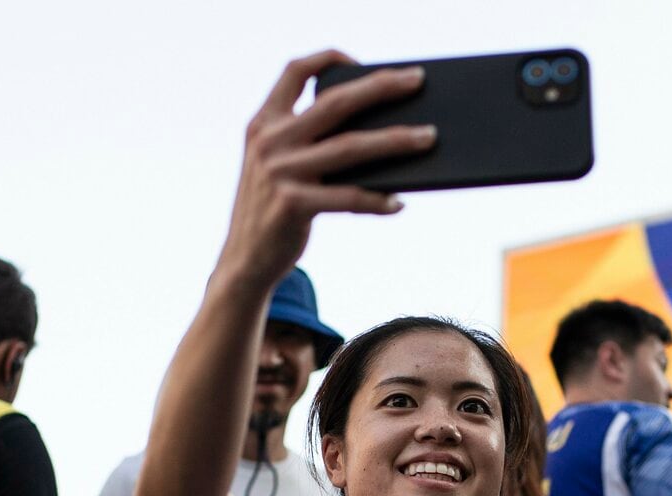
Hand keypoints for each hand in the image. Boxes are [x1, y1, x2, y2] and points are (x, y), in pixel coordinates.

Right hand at [216, 51, 436, 288]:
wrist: (244, 261)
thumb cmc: (273, 209)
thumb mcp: (277, 165)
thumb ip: (308, 141)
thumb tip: (378, 128)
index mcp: (263, 123)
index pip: (294, 71)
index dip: (327, 58)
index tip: (359, 61)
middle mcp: (270, 142)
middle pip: (336, 103)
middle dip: (381, 87)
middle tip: (417, 80)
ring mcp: (280, 173)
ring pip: (351, 148)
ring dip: (395, 141)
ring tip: (428, 137)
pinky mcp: (293, 205)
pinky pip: (349, 197)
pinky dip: (377, 200)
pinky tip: (399, 202)